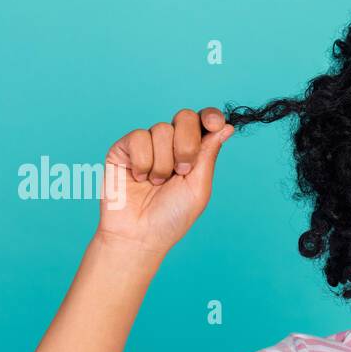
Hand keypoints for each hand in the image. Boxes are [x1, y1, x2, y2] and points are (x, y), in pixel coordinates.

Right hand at [97, 107, 233, 257]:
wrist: (140, 234)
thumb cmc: (172, 216)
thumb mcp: (198, 186)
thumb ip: (209, 154)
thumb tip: (227, 126)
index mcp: (193, 151)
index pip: (203, 121)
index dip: (210, 116)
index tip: (215, 123)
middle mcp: (170, 144)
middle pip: (184, 118)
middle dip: (187, 145)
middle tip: (181, 171)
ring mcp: (146, 144)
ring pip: (161, 129)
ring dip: (164, 163)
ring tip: (157, 183)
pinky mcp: (123, 148)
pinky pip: (138, 137)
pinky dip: (143, 162)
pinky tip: (139, 178)